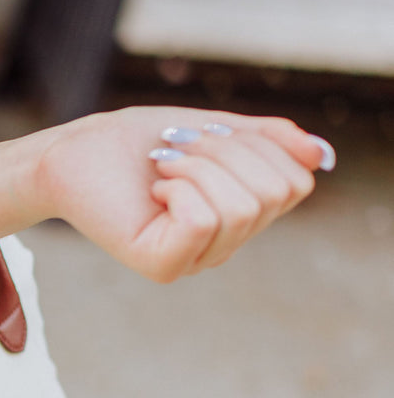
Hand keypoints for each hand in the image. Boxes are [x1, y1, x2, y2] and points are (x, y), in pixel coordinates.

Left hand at [31, 107, 329, 282]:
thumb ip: (269, 143)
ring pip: (242, 208)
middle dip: (227, 152)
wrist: (76, 154)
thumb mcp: (218, 130)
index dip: (260, 145)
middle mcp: (223, 246)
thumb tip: (320, 155)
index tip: (206, 138)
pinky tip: (153, 192)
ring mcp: (194, 261)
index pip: (296, 182)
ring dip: (198, 167)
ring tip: (161, 168)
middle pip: (275, 194)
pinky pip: (204, 221)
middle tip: (176, 150)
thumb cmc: (140, 142)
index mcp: (242, 216)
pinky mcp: (162, 267)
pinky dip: (180, 189)